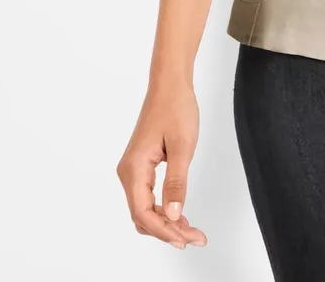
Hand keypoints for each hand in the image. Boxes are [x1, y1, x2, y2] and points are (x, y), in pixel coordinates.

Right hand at [116, 81, 206, 250]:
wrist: (170, 84)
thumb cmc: (176, 108)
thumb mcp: (183, 146)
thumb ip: (176, 182)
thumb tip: (171, 216)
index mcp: (134, 168)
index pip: (143, 213)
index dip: (163, 231)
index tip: (186, 240)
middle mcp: (128, 172)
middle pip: (142, 216)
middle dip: (167, 231)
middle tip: (196, 238)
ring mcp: (133, 170)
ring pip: (145, 208)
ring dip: (166, 222)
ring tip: (192, 231)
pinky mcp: (141, 166)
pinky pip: (148, 197)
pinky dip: (163, 209)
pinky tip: (180, 215)